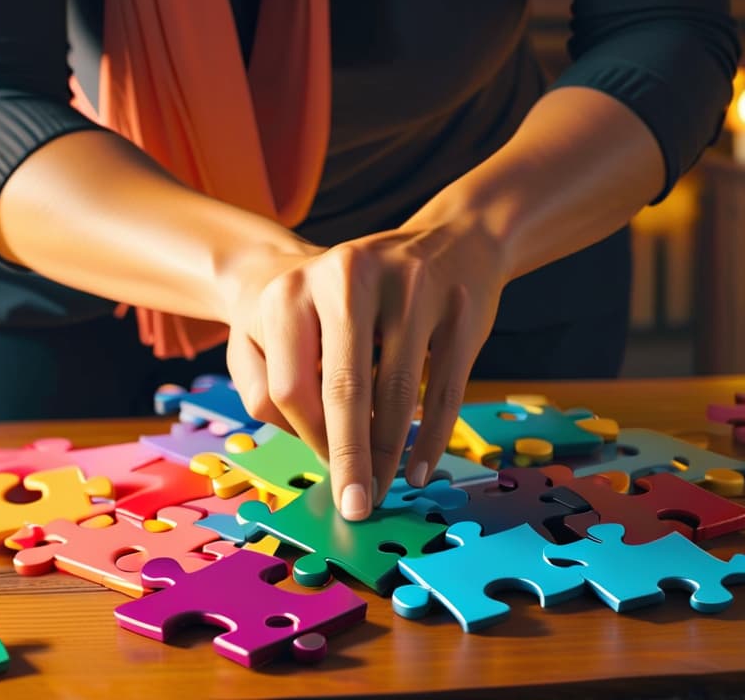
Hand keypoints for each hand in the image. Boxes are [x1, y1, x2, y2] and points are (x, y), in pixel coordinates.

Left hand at [220, 210, 505, 520]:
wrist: (451, 237)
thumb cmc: (357, 297)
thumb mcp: (307, 314)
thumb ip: (286, 374)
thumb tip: (311, 453)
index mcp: (295, 287)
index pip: (291, 386)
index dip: (307, 439)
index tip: (323, 473)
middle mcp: (348, 279)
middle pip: (343, 391)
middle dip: (350, 459)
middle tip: (355, 507)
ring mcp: (411, 289)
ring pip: (397, 392)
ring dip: (390, 452)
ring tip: (385, 488)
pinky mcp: (459, 306)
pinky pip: (445, 387)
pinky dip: (432, 436)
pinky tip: (419, 468)